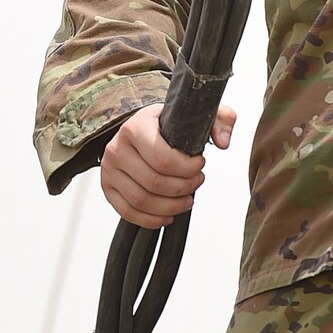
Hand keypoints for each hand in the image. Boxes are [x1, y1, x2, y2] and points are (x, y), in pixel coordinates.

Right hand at [100, 101, 236, 228]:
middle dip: (183, 188)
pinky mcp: (108, 187)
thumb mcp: (196, 114)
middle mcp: (117, 148)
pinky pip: (128, 212)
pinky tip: (168, 214)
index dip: (188, 169)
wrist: (142, 127)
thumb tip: (224, 143)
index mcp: (136, 126)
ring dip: (170, 206)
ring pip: (142, 200)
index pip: (163, 159)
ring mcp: (109, 169)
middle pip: (154, 182)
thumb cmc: (169, 123)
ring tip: (187, 200)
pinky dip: (151, 219)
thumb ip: (220, 119)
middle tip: (197, 182)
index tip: (200, 164)